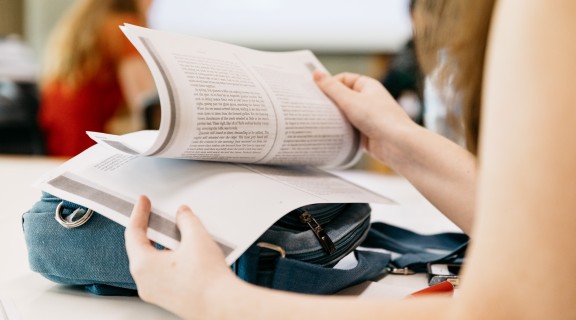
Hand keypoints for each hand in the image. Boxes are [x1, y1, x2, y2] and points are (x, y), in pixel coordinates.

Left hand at [125, 195, 239, 318]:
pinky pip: (162, 274)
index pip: (134, 233)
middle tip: (154, 215)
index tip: (143, 202)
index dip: (139, 213)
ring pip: (152, 262)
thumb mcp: (196, 238)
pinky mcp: (168, 299)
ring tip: (174, 233)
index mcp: (143, 266)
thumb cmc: (208, 281)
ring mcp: (155, 293)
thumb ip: (186, 221)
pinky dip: (168, 260)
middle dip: (149, 229)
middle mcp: (145, 282)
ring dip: (161, 246)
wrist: (222, 305)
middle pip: (140, 248)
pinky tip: (183, 253)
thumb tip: (182, 214)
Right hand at [314, 71, 415, 162]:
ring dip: (333, 119)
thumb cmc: (380, 119)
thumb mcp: (350, 100)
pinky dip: (339, 132)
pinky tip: (328, 134)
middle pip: (342, 98)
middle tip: (313, 107)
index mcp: (368, 86)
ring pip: (344, 115)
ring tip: (317, 121)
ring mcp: (367, 118)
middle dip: (329, 103)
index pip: (344, 79)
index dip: (330, 83)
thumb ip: (331, 88)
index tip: (315, 91)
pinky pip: (347, 130)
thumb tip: (316, 73)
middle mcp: (368, 100)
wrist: (397, 145)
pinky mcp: (365, 134)